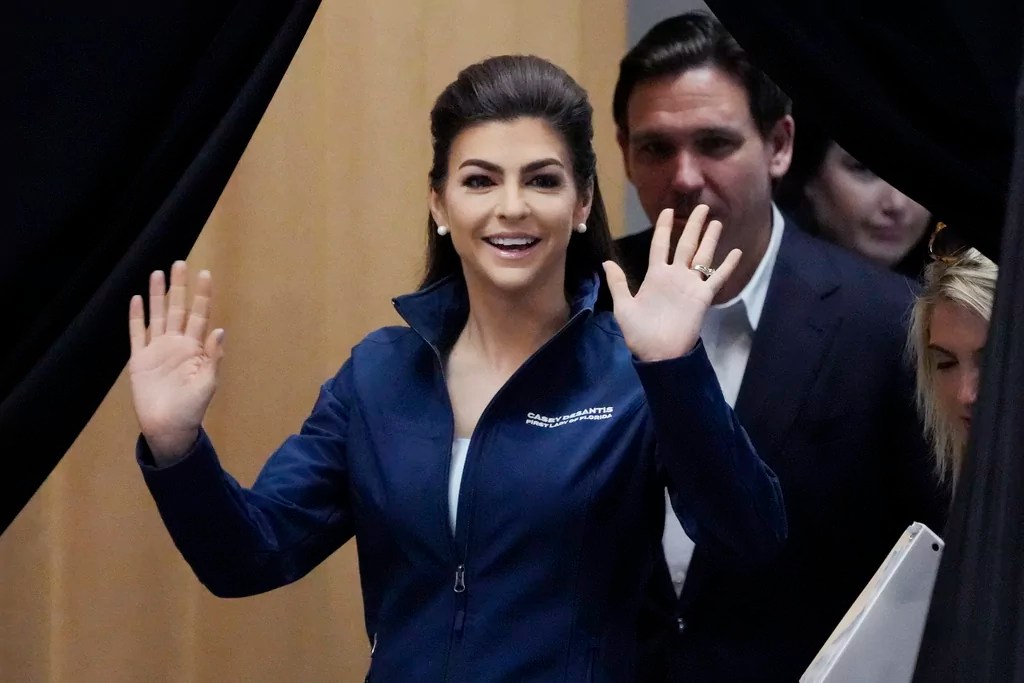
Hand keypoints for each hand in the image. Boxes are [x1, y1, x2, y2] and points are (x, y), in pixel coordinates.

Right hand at [128, 261, 224, 462]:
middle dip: (179, 287)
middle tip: (180, 263)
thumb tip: (220, 330)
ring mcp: (158, 350)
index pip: (200, 315)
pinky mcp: (140, 360)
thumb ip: (213, 357)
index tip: (205, 274)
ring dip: (156, 295)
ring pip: (157, 315)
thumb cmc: (192, 409)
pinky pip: (137, 334)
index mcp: (196, 349)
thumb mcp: (208, 384)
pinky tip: (136, 299)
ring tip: (157, 272)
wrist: (168, 428)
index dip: (202, 296)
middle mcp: (177, 344)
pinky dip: (136, 317)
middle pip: (178, 309)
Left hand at [604, 205, 740, 361]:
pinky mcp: (703, 297)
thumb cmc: (639, 333)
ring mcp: (690, 285)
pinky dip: (727, 266)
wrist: (658, 354)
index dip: (664, 228)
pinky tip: (736, 251)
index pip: (661, 245)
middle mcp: (675, 276)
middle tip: (702, 207)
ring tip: (716, 222)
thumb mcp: (624, 307)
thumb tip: (606, 262)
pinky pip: (717, 278)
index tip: (668, 210)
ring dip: (710, 239)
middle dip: (693, 226)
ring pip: (702, 256)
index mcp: (655, 276)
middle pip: (685, 245)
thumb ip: (618, 283)